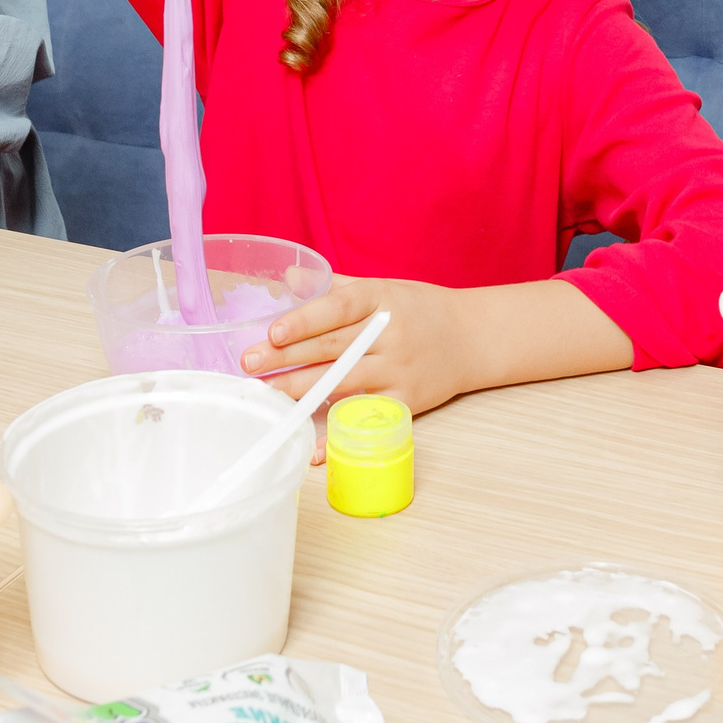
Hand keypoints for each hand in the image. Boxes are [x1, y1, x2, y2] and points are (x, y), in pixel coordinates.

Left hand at [241, 276, 483, 437]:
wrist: (473, 338)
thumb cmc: (420, 310)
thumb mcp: (383, 288)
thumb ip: (336, 285)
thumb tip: (287, 276)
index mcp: (383, 299)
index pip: (340, 308)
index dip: (306, 320)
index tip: (272, 331)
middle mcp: (392, 334)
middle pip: (333, 347)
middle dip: (287, 358)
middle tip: (249, 364)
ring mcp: (400, 370)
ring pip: (343, 383)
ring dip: (301, 391)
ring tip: (267, 395)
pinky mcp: (406, 401)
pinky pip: (366, 418)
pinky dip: (338, 434)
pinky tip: (313, 446)